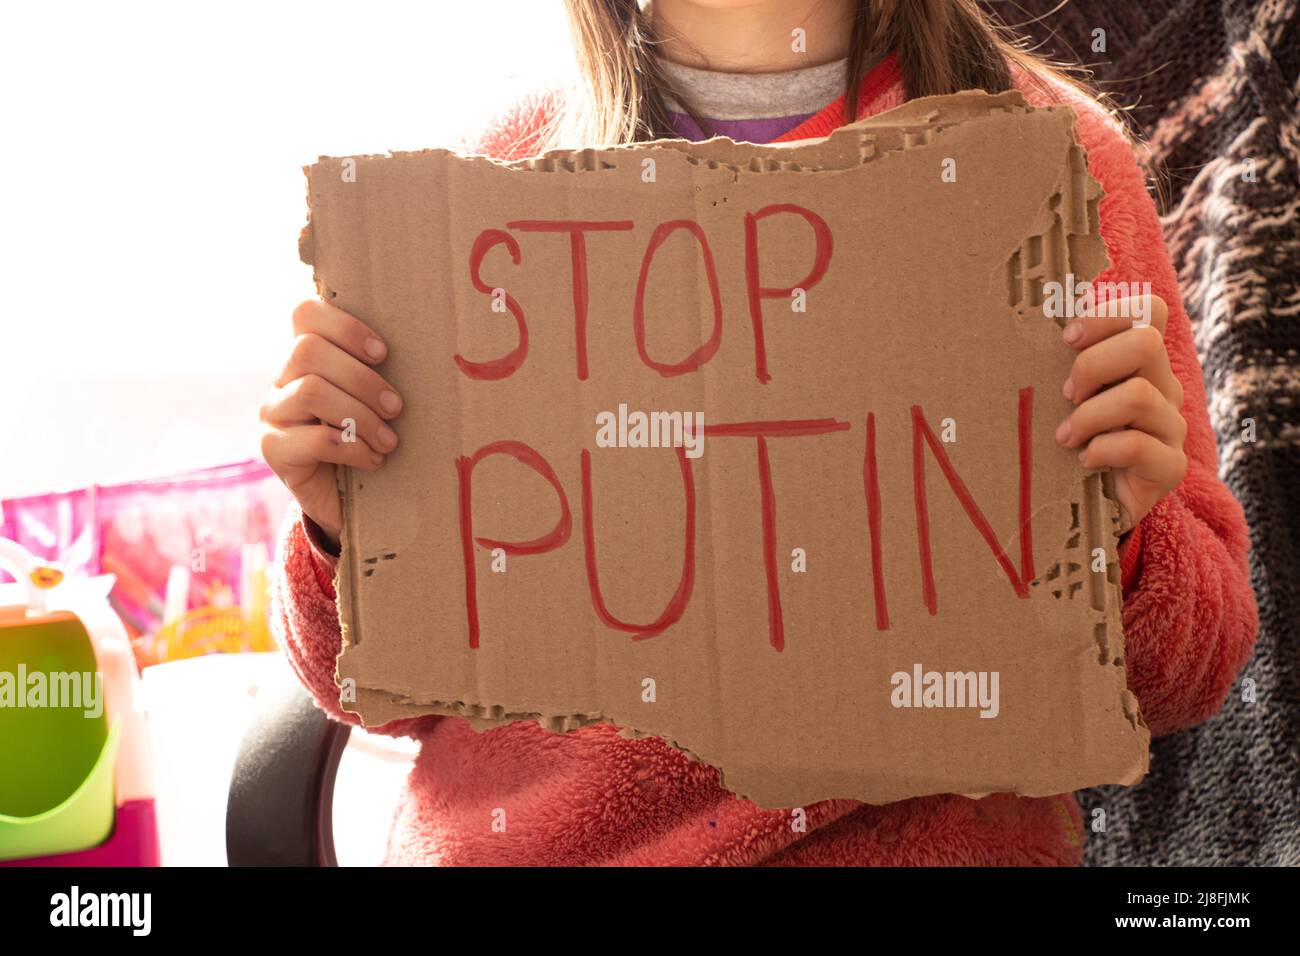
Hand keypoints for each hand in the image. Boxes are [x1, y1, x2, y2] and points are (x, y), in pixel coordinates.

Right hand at [259, 300, 401, 545]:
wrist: (346, 501)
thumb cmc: (368, 439)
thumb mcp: (374, 401)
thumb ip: (378, 373)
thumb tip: (424, 350)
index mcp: (305, 357)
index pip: (305, 314)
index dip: (345, 327)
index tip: (383, 354)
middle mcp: (281, 379)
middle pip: (308, 351)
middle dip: (362, 379)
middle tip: (396, 407)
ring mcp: (273, 413)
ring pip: (310, 391)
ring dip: (360, 416)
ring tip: (389, 441)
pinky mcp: (273, 449)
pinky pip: (312, 439)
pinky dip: (352, 448)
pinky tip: (373, 460)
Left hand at [1055, 293, 1187, 531]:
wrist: (1086, 505)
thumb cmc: (1066, 440)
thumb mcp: (1061, 396)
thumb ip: (1059, 363)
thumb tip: (1020, 330)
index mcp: (1140, 362)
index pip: (1148, 310)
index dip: (1108, 315)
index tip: (1067, 339)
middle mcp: (1163, 387)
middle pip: (1147, 343)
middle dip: (1092, 365)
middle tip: (1066, 394)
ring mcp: (1170, 426)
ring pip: (1138, 395)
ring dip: (1088, 415)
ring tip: (1065, 437)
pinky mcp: (1170, 466)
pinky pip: (1137, 445)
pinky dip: (1100, 451)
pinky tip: (1083, 463)